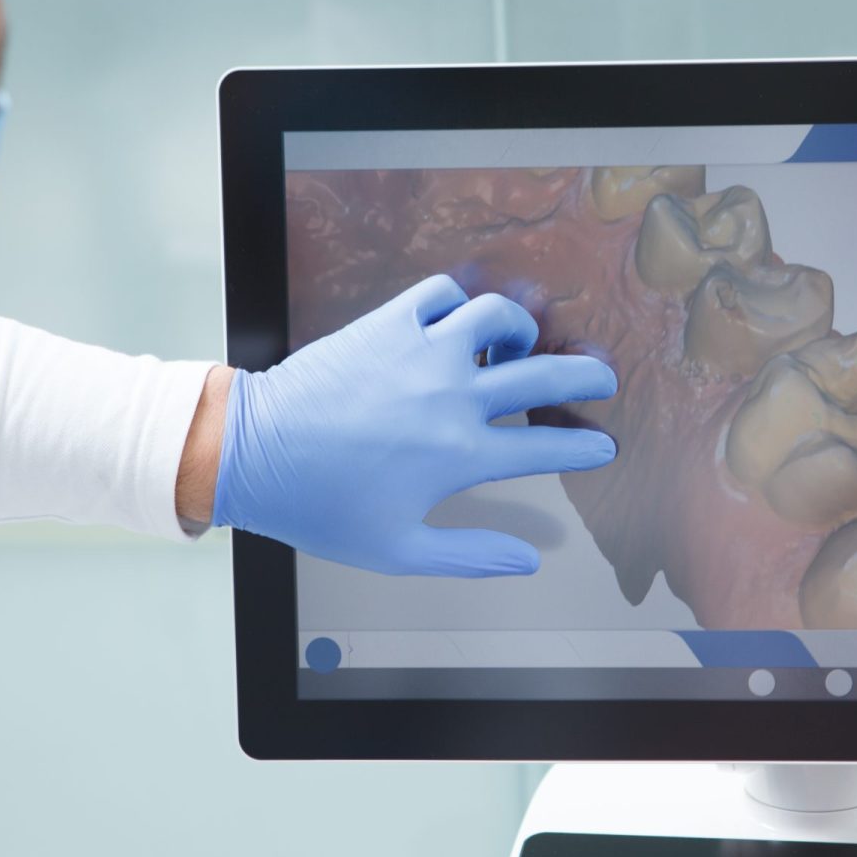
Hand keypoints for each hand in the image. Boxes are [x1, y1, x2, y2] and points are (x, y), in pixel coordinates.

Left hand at [211, 274, 617, 575]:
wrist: (254, 454)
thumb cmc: (322, 508)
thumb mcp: (397, 550)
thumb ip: (470, 557)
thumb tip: (527, 563)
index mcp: (461, 456)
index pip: (547, 448)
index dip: (584, 449)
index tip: (602, 447)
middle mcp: (453, 397)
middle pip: (544, 375)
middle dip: (586, 376)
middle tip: (601, 378)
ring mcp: (422, 352)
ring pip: (499, 317)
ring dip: (522, 329)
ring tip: (519, 345)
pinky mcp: (387, 323)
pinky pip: (441, 293)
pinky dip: (459, 303)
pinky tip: (456, 324)